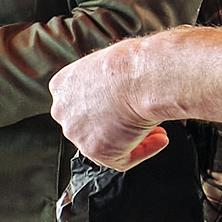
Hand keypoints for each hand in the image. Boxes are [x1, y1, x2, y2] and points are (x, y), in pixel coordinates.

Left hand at [49, 39, 171, 167]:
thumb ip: (107, 80)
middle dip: (118, 123)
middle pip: (90, 124)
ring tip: (155, 129)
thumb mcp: (112, 62)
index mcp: (62, 85)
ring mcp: (77, 133)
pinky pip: (122, 159)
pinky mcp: (95, 151)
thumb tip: (122, 89)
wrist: (145, 77)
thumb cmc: (134, 63)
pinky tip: (159, 139)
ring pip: (104, 143)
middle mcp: (63, 110)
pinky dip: (143, 151)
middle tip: (140, 117)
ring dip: (132, 138)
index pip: (80, 103)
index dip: (107, 106)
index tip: (125, 103)